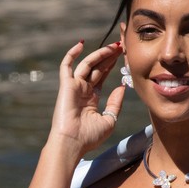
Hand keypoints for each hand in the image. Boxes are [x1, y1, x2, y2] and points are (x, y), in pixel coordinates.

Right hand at [51, 40, 125, 154]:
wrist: (72, 143)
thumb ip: (116, 103)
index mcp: (91, 98)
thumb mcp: (109, 120)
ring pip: (87, 64)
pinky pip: (66, 65)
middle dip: (109, 56)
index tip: (122, 55)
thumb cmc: (89, 137)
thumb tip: (121, 86)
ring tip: (114, 46)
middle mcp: (82, 90)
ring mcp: (74, 86)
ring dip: (100, 54)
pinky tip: (81, 44)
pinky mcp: (66, 85)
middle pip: (97, 67)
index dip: (111, 65)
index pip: (102, 76)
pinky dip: (72, 54)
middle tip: (121, 46)